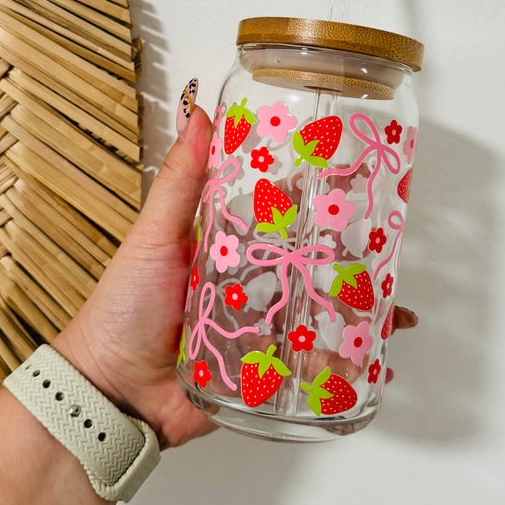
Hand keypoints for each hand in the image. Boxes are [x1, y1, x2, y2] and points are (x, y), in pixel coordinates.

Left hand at [54, 103, 418, 447]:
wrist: (111, 391)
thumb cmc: (124, 308)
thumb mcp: (154, 236)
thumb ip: (181, 181)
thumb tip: (199, 113)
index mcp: (226, 248)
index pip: (278, 217)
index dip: (313, 200)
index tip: (351, 180)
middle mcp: (248, 284)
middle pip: (308, 266)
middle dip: (349, 261)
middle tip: (390, 251)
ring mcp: (259, 329)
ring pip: (317, 315)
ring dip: (356, 313)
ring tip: (393, 313)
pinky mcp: (263, 372)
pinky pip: (309, 366)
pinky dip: (343, 365)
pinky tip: (373, 362)